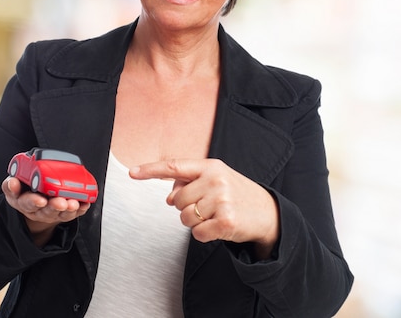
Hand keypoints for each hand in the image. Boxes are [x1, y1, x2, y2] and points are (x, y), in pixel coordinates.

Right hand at [1, 176, 89, 245]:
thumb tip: (12, 182)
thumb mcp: (13, 187)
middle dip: (55, 206)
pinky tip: (85, 204)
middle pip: (47, 211)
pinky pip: (74, 213)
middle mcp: (39, 210)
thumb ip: (10, 185)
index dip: (34, 202)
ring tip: (73, 203)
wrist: (35, 199)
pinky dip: (80, 209)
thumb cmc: (24, 190)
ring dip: (69, 209)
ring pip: (62, 213)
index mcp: (24, 202)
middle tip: (61, 203)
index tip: (40, 200)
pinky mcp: (65, 212)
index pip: (28, 203)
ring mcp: (53, 212)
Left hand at [130, 159, 278, 257]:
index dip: (151, 170)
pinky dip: (204, 234)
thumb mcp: (217, 179)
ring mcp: (221, 200)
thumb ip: (192, 181)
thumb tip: (169, 195)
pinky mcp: (226, 221)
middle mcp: (215, 180)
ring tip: (215, 216)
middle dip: (186, 208)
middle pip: (177, 200)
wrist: (267, 212)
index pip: (174, 167)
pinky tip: (218, 227)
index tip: (132, 172)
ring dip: (195, 222)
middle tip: (206, 207)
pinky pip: (197, 233)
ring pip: (185, 218)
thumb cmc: (237, 194)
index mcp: (211, 166)